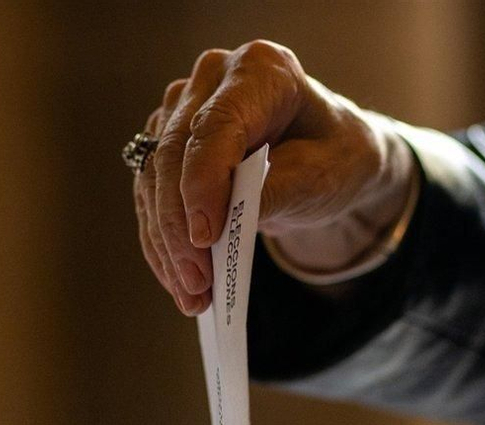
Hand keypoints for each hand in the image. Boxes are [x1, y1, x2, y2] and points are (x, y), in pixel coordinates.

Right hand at [134, 40, 416, 313]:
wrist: (326, 155)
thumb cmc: (333, 156)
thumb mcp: (324, 177)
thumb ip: (278, 192)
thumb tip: (225, 221)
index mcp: (261, 70)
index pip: (215, 126)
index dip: (203, 182)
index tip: (205, 236)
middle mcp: (211, 79)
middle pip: (173, 154)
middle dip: (180, 225)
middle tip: (197, 282)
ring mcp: (181, 108)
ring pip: (153, 179)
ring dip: (167, 243)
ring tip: (192, 294)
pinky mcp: (164, 142)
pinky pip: (151, 197)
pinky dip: (163, 243)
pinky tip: (179, 281)